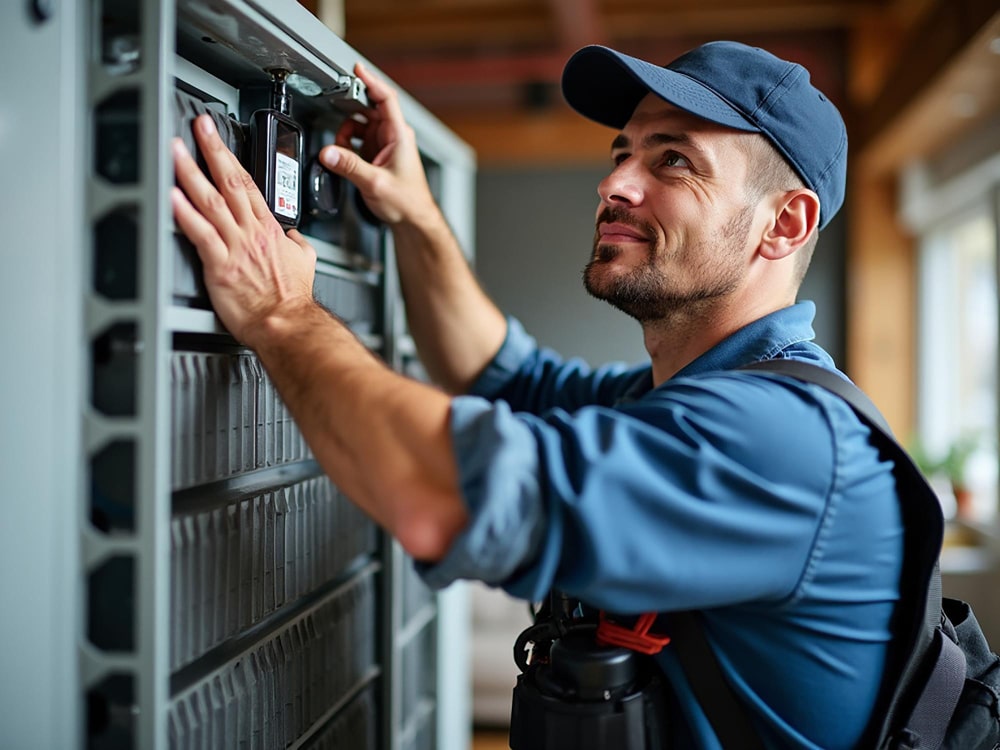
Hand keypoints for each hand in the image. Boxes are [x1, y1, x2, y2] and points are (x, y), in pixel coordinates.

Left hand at [171, 114, 317, 346]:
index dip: (230, 156)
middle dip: (211, 150)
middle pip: (229, 182)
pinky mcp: (221, 266)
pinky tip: (172, 197)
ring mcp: (235, 247)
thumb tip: (294, 236)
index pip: (247, 183)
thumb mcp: (305, 263)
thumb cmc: (293, 299)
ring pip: (211, 201)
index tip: (216, 137)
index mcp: (268, 229)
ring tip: (175, 152)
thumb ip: (296, 244)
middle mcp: (251, 232)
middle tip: (196, 127)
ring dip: (191, 173)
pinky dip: (185, 214)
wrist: (289, 324)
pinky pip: (201, 234)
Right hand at [319, 62, 438, 226]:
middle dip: (350, 109)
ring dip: (347, 132)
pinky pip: (359, 140)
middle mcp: (393, 136)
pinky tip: (345, 156)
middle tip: (335, 111)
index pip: (385, 98)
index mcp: (398, 135)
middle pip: (369, 108)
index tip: (356, 69)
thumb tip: (328, 153)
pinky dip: (348, 144)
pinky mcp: (378, 154)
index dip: (371, 81)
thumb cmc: (407, 202)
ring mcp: (386, 144)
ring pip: (361, 124)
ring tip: (341, 149)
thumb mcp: (375, 183)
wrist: (413, 219)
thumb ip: (350, 167)